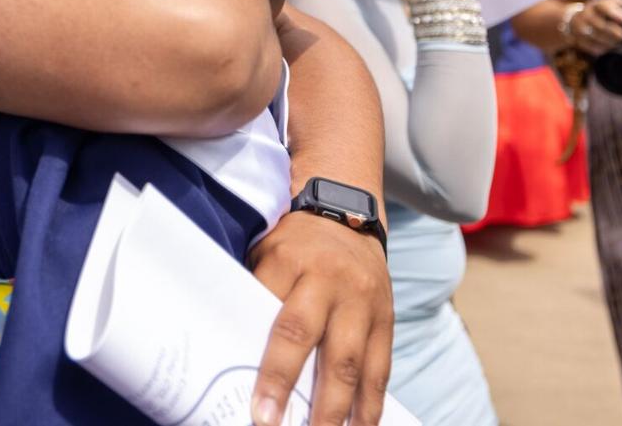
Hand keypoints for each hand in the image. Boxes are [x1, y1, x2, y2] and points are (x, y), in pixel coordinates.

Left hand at [248, 212, 393, 425]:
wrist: (347, 215)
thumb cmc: (293, 244)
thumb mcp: (266, 255)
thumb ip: (256, 295)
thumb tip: (234, 350)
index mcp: (290, 262)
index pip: (275, 318)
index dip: (269, 367)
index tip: (258, 408)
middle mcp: (330, 282)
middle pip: (313, 341)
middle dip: (298, 393)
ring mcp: (364, 302)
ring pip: (352, 363)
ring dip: (339, 411)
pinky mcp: (387, 320)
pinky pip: (381, 368)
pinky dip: (372, 404)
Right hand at [566, 0, 621, 55]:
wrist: (580, 17)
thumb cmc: (605, 12)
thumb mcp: (615, 5)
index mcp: (597, 4)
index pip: (604, 7)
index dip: (617, 15)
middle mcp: (586, 14)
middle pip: (599, 25)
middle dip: (614, 33)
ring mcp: (578, 26)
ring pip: (592, 37)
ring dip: (608, 43)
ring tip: (618, 45)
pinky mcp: (575, 38)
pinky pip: (587, 46)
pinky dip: (599, 49)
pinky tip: (608, 49)